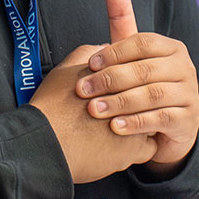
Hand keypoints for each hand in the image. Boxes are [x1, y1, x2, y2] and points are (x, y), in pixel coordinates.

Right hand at [29, 44, 155, 182]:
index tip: (121, 93)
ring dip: (139, 127)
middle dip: (138, 105)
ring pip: (151, 123)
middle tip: (121, 112)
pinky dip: (137, 151)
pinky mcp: (135, 148)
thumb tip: (102, 48)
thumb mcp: (65, 70)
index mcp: (116, 77)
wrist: (47, 142)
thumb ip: (87, 54)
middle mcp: (130, 97)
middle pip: (149, 98)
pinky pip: (148, 148)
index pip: (140, 76)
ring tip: (119, 132)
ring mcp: (136, 122)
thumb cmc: (52, 110)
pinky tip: (121, 149)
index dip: (130, 85)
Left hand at [76, 0, 198, 172]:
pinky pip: (160, 119)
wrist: (171, 125)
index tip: (88, 64)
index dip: (114, 53)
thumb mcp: (134, 55)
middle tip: (82, 90)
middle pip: (144, 70)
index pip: (142, 43)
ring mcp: (189, 94)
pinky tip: (115, 127)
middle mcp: (185, 68)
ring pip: (151, 95)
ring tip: (94, 110)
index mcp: (171, 47)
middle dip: (109, 80)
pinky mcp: (188, 120)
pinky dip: (136, 123)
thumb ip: (123, 21)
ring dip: (119, 103)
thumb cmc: (146, 84)